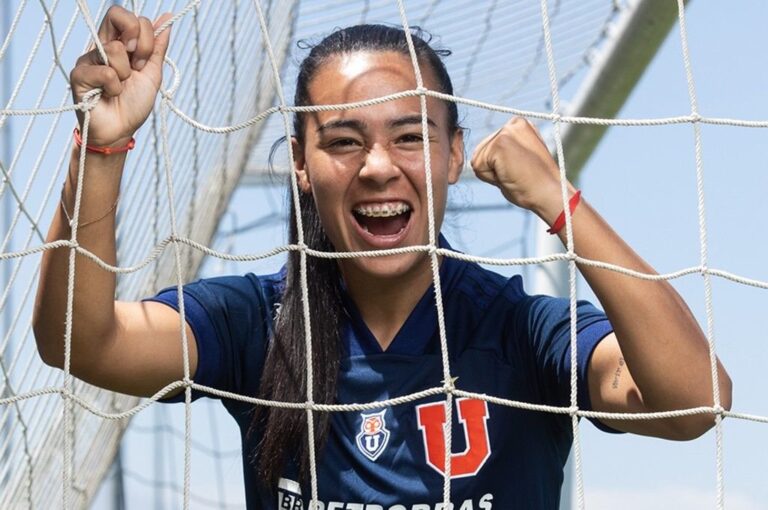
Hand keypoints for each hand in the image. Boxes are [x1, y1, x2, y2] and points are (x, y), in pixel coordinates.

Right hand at [69, 6, 171, 146]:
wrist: (120, 131)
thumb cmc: (133, 104)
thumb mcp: (152, 73)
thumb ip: (157, 47)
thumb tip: (168, 19)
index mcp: (119, 43)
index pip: (130, 17)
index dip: (145, 35)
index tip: (145, 59)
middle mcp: (101, 46)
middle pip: (116, 14)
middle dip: (138, 42)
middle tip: (137, 66)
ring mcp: (88, 59)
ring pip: (115, 49)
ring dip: (126, 75)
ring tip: (119, 88)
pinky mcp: (79, 75)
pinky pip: (105, 72)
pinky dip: (114, 88)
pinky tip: (108, 95)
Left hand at [470, 117, 572, 215]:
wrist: (549, 194)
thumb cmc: (534, 184)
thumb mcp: (518, 159)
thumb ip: (502, 151)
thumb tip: (478, 155)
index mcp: (519, 125)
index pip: (488, 148)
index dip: (498, 166)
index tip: (520, 169)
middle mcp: (513, 123)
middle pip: (481, 152)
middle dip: (492, 169)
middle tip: (517, 173)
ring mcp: (506, 132)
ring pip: (478, 160)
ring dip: (491, 174)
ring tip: (514, 174)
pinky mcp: (500, 143)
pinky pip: (478, 167)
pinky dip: (490, 178)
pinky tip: (510, 175)